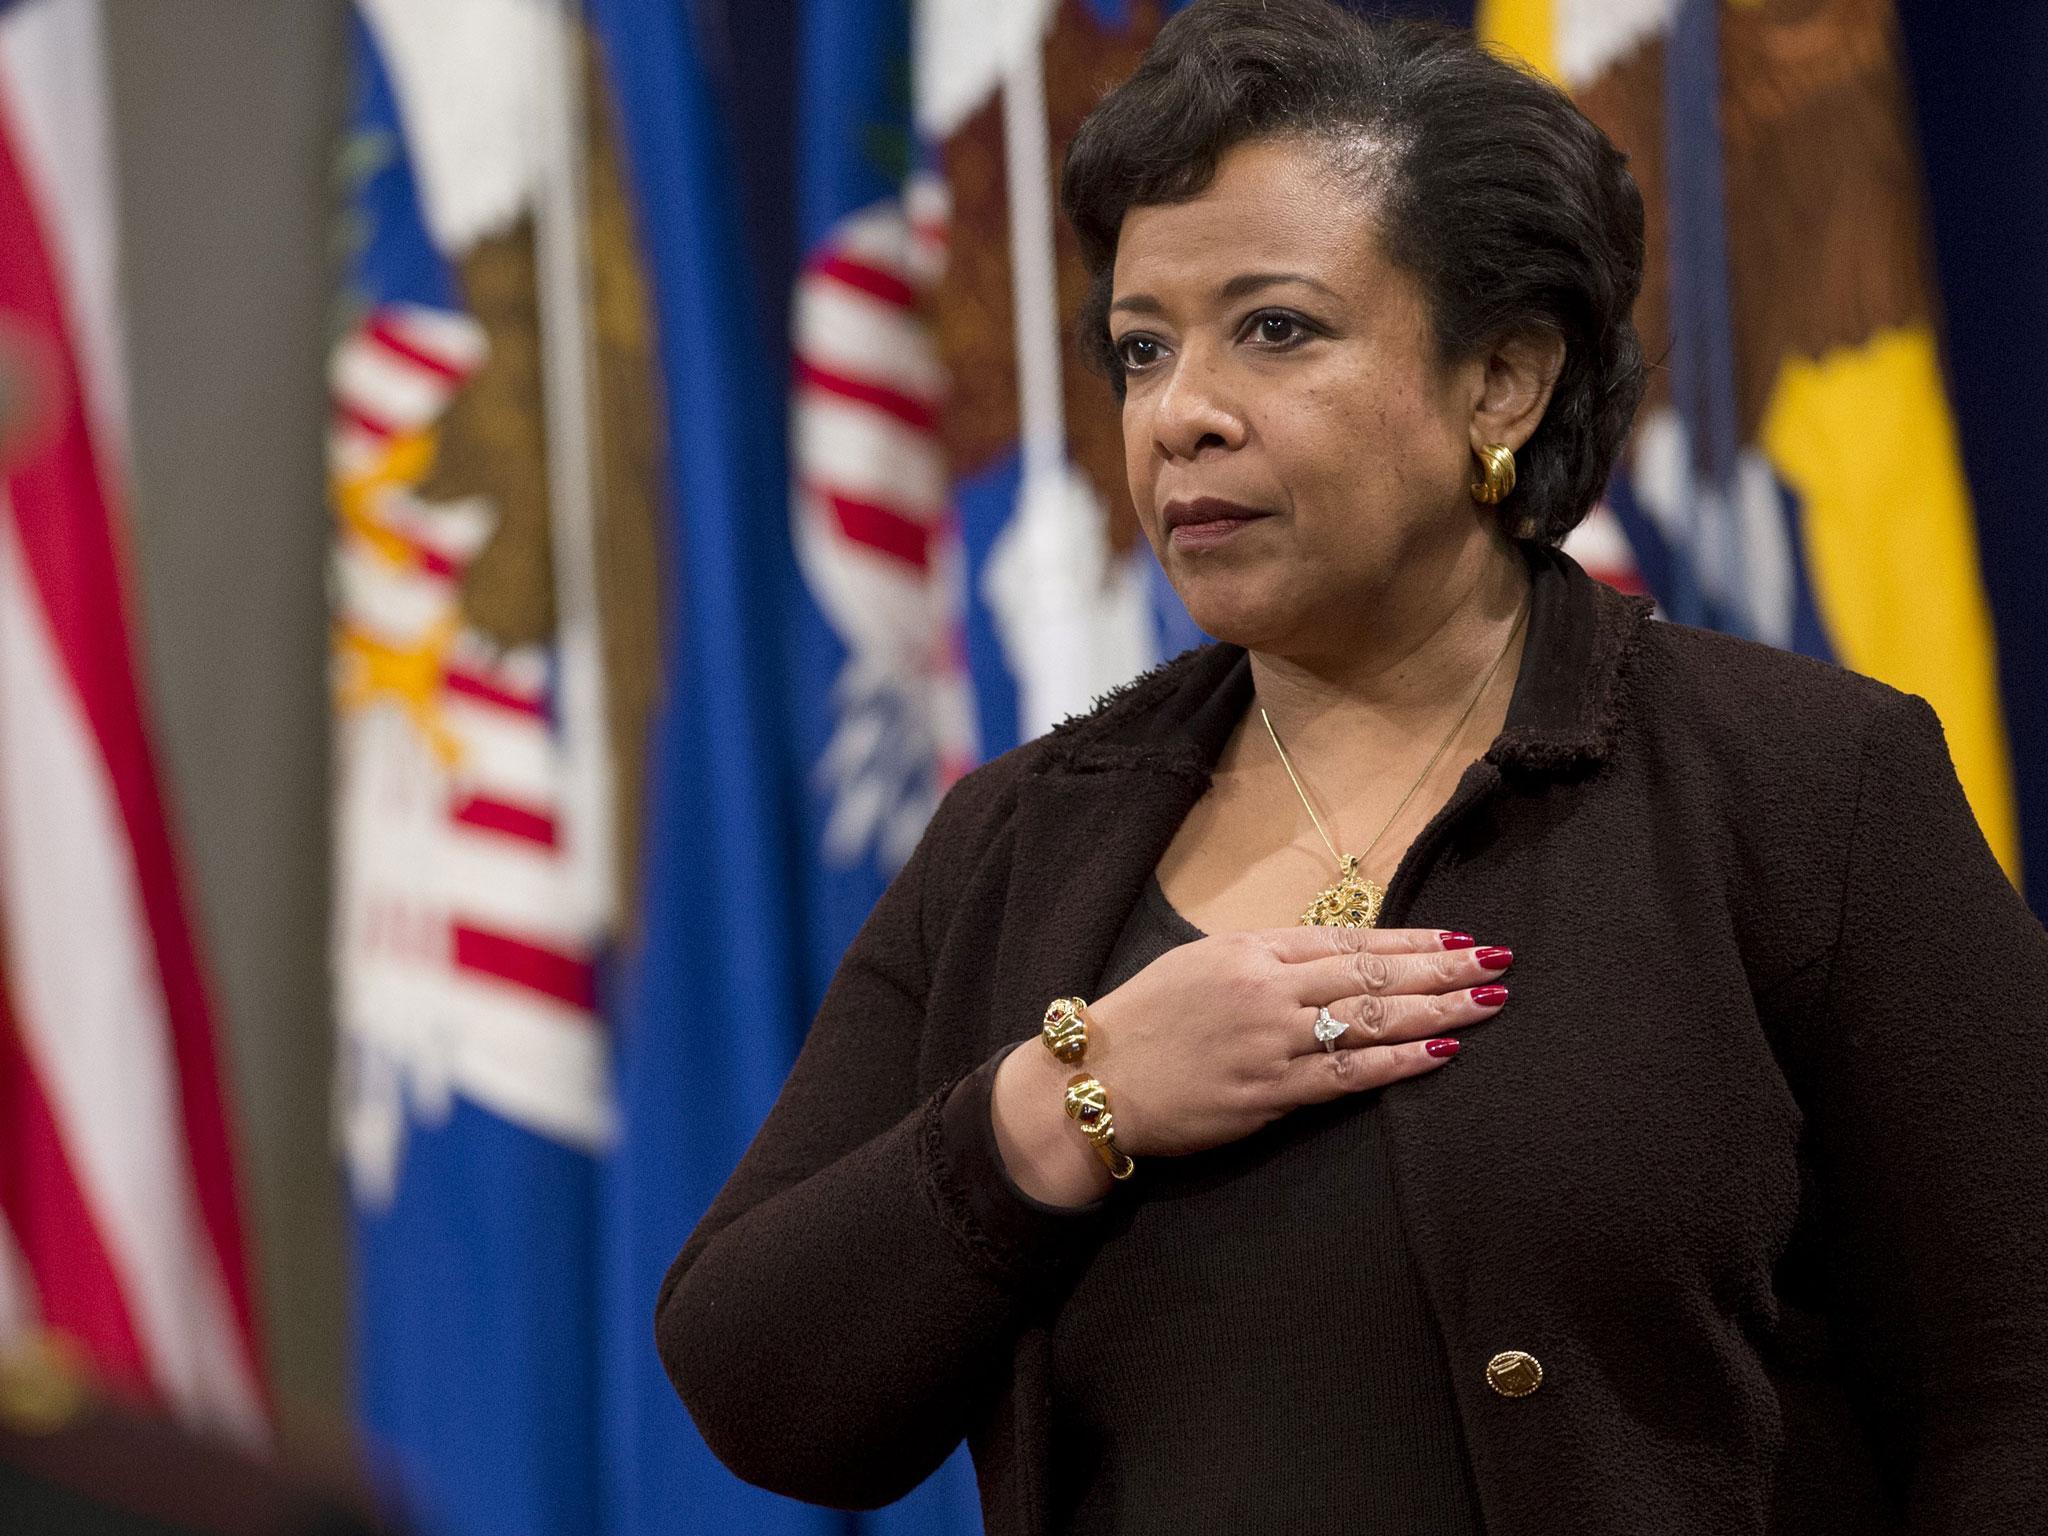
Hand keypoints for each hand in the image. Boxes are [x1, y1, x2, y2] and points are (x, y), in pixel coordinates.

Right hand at [990, 926, 1510, 1203]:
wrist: (1096, 1082)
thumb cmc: (1146, 1021)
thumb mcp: (1201, 965)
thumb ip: (1265, 961)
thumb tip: (1332, 959)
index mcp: (1250, 950)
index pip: (1348, 940)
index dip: (1409, 939)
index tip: (1458, 937)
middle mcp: (1267, 989)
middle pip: (1372, 973)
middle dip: (1442, 967)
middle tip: (1498, 959)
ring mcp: (1270, 1041)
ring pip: (1371, 1019)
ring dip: (1437, 1009)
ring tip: (1488, 1000)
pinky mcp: (1268, 1093)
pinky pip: (1347, 1075)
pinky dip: (1398, 1063)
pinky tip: (1441, 1053)